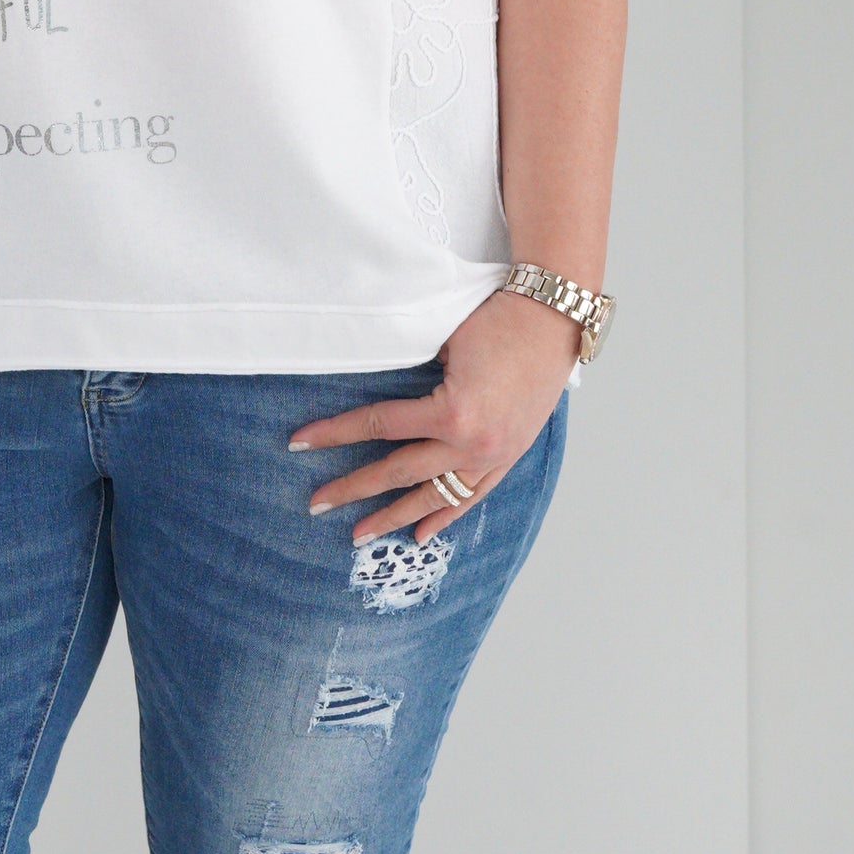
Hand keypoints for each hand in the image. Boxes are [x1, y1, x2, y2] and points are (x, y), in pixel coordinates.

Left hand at [288, 288, 578, 544]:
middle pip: (398, 471)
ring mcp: (492, 456)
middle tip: (316, 505)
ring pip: (433, 495)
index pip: (378, 425)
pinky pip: (470, 496)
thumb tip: (373, 393)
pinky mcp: (508, 457)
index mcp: (452, 412)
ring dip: (393, 516)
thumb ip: (410, 372)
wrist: (555, 319)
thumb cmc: (497, 319)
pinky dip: (444, 516)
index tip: (299, 443)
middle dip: (353, 488)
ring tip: (359, 534)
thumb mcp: (443, 339)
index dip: (334, 433)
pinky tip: (419, 534)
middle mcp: (471, 444)